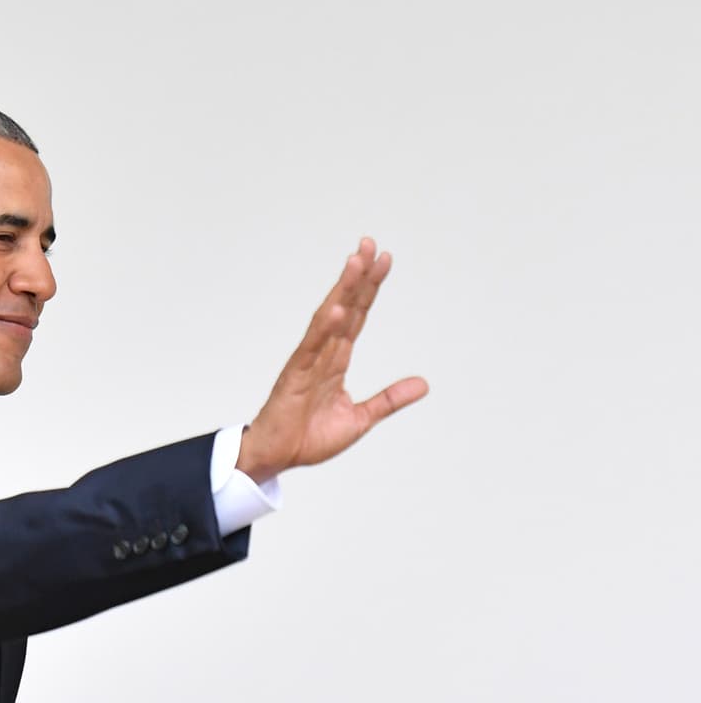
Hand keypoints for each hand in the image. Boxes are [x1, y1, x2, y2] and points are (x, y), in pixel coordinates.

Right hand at [237, 238, 428, 480]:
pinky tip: (336, 309)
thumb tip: (423, 384)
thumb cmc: (309, 437)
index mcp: (337, 359)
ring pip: (329, 317)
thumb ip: (389, 399)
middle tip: (370, 245)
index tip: (383, 260)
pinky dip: (324, 328)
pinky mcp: (294, 375)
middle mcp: (323, 352)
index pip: (358, 315)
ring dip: (343, 290)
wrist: (278, 458)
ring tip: (355, 262)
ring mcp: (307, 360)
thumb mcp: (360, 418)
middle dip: (359, 276)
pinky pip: (311, 347)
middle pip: (345, 306)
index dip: (370, 288)